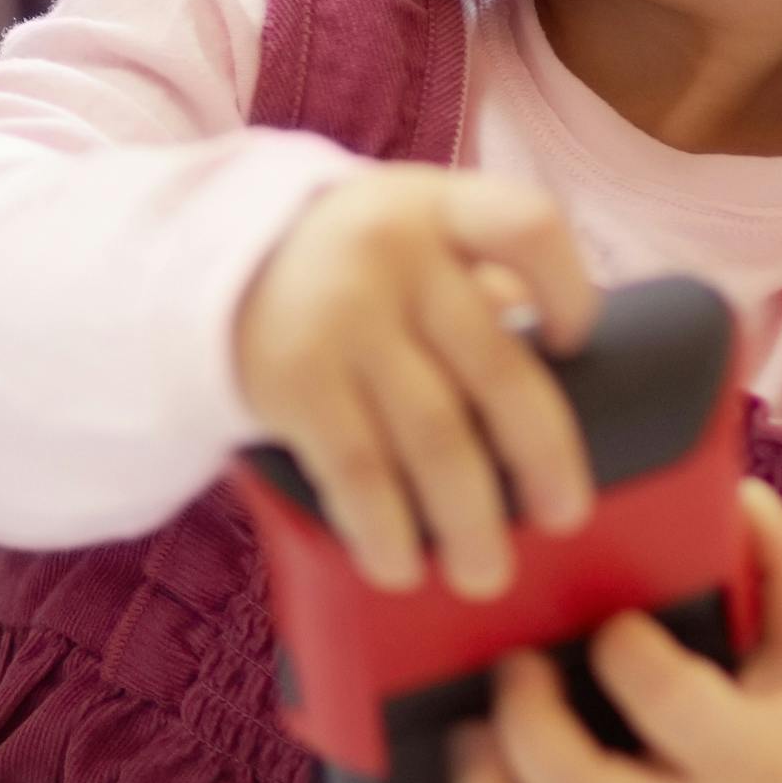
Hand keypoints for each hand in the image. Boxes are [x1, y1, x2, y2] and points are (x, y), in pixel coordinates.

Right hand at [232, 170, 601, 600]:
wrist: (206, 272)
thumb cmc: (342, 270)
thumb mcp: (408, 242)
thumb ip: (477, 287)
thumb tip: (561, 382)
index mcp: (438, 209)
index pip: (528, 228)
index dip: (570, 292)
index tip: (575, 347)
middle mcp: (393, 254)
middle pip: (497, 366)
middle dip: (543, 457)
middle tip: (565, 518)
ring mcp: (341, 315)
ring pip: (434, 435)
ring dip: (469, 518)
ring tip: (483, 573)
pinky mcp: (294, 376)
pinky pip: (358, 468)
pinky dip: (385, 528)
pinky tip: (397, 564)